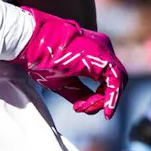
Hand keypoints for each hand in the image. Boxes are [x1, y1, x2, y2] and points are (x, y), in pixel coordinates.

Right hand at [10, 7, 124, 116]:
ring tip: (85, 107)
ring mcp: (103, 49)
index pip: (107, 80)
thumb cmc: (42, 58)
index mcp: (93, 53)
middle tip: (82, 107)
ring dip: (105, 99)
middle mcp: (102, 48)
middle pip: (114, 80)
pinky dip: (112, 96)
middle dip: (102, 99)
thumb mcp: (63, 81)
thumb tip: (88, 107)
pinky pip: (116, 79)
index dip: (100, 97)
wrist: (32, 41)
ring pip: (118, 80)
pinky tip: (105, 109)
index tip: (81, 107)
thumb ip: (79, 93)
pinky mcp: (103, 55)